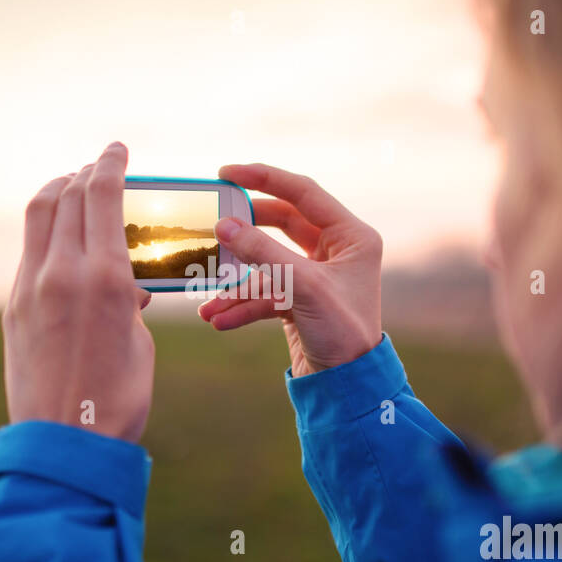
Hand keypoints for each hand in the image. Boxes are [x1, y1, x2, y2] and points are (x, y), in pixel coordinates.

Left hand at [3, 142, 154, 442]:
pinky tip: (61, 237)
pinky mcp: (14, 307)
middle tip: (100, 166)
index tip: (117, 148)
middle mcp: (62, 273)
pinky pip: (30, 248)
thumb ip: (129, 301)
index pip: (101, 196)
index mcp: (105, 278)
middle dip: (86, 172)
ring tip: (74, 188)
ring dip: (58, 191)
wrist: (64, 443)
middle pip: (67, 195)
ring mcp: (31, 287)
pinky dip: (48, 228)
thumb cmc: (118, 400)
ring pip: (39, 214)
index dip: (109, 163)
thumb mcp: (139, 342)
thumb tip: (124, 287)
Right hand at [198, 163, 382, 376]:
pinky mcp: (301, 301)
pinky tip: (220, 319)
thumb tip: (224, 225)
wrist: (349, 388)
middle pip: (282, 224)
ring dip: (238, 283)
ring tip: (209, 301)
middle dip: (246, 232)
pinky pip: (266, 293)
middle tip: (215, 222)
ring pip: (268, 265)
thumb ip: (262, 252)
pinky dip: (243, 305)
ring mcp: (318, 277)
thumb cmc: (342, 333)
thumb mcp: (302, 287)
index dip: (264, 178)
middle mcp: (337, 251)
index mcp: (352, 237)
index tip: (226, 173)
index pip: (303, 192)